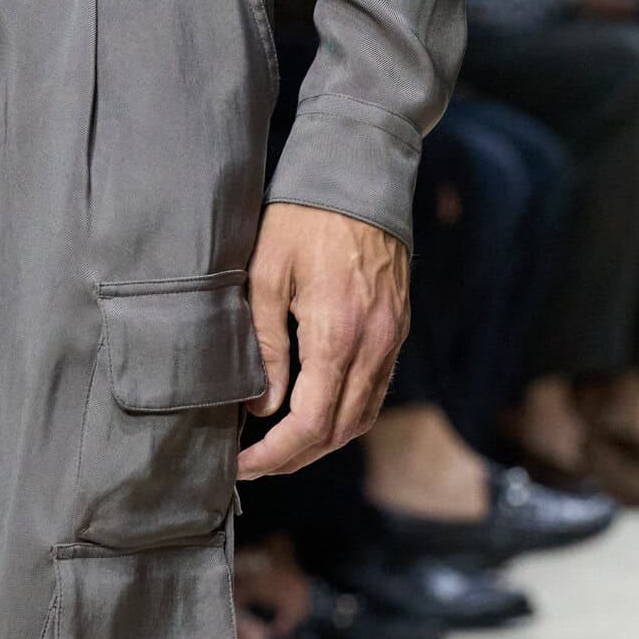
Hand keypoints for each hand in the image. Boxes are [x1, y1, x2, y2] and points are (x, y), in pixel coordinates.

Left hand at [239, 203, 409, 479]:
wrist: (359, 173)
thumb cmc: (302, 218)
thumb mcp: (266, 277)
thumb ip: (267, 348)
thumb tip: (262, 409)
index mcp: (338, 334)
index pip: (309, 422)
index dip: (274, 455)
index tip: (241, 465)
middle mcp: (374, 344)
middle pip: (338, 431)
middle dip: (294, 458)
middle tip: (253, 465)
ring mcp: (392, 338)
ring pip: (361, 418)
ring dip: (321, 443)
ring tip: (279, 449)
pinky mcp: (397, 329)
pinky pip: (374, 392)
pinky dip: (343, 416)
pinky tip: (312, 415)